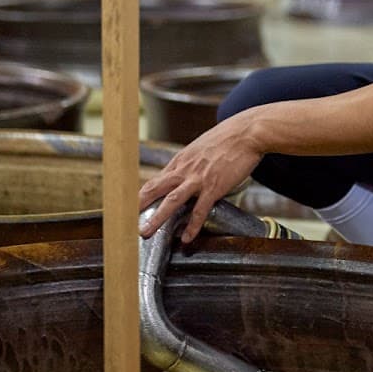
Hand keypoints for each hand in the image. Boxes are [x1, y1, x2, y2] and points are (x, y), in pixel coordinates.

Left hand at [137, 116, 264, 242]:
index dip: (141, 196)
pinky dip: (192, 226)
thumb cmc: (228, 138)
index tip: (131, 208)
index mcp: (181, 160)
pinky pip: (199, 210)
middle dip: (138, 206)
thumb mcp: (202, 147)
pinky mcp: (214, 187)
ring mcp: (198, 179)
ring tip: (145, 232)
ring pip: (171, 201)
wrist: (248, 133)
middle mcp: (185, 170)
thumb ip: (191, 161)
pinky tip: (186, 238)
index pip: (155, 181)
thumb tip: (185, 171)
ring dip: (157, 218)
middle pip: (155, 189)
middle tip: (124, 221)